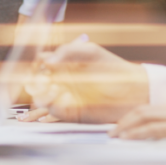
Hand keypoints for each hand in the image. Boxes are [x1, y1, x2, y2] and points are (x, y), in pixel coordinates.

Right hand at [23, 40, 148, 123]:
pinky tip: (54, 98)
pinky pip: (54, 111)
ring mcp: (65, 96)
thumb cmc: (112, 67)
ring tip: (46, 89)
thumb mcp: (90, 52)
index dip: (34, 64)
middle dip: (32, 80)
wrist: (133, 90)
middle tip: (34, 79)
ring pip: (41, 97)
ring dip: (38, 94)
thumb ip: (68, 51)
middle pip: (37, 81)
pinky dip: (50, 105)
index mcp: (64, 64)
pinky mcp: (71, 112)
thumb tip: (46, 60)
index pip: (40, 63)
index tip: (35, 63)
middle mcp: (61, 81)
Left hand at [109, 98, 165, 141]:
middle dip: (126, 120)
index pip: (153, 109)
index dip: (136, 116)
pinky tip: (128, 138)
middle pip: (144, 110)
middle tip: (113, 131)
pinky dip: (138, 133)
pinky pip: (154, 129)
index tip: (125, 124)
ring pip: (144, 116)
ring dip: (126, 126)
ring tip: (115, 135)